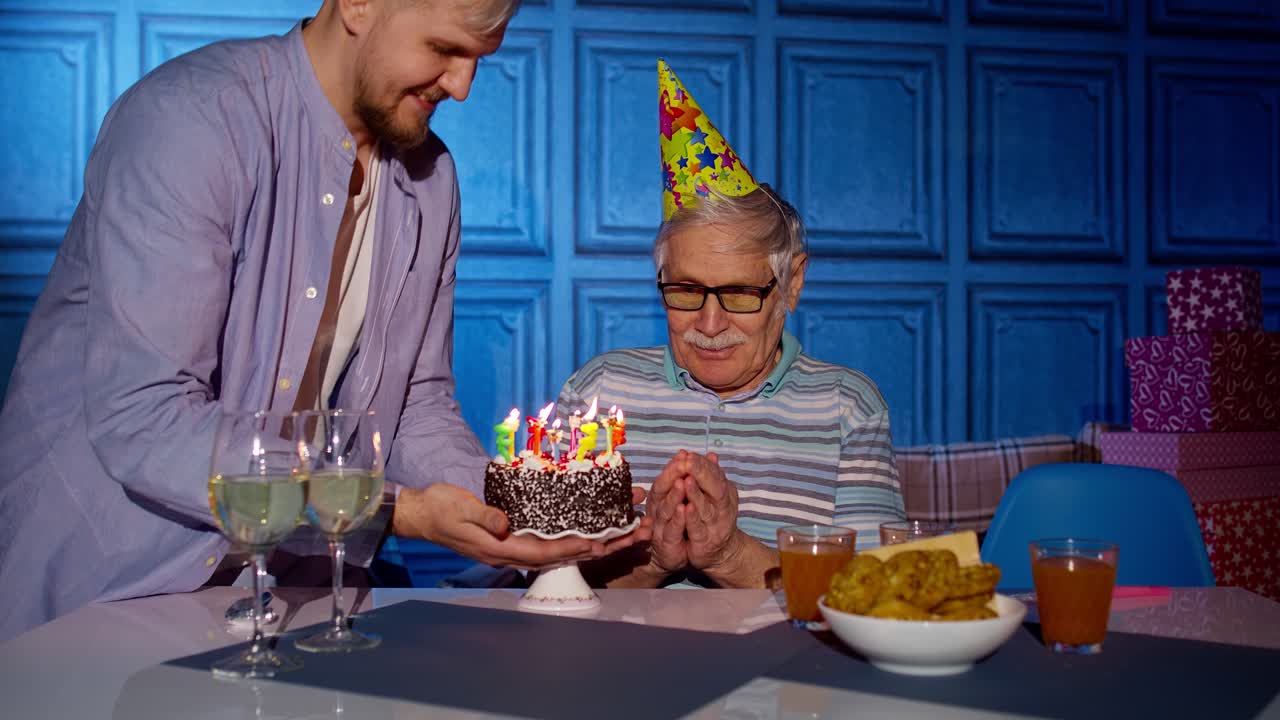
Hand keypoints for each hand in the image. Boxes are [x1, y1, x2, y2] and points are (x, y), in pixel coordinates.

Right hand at [392, 484, 650, 570]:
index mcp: (498, 547)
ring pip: (554, 551)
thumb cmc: (439, 508)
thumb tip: (506, 523)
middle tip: (621, 542)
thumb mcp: (459, 508)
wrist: (421, 513)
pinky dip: (567, 540)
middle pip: (556, 556)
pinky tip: (583, 533)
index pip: (542, 552)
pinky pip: (544, 543)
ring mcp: (509, 547)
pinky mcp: (509, 539)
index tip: (596, 544)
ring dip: (584, 546)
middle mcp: (508, 552)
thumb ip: (483, 516)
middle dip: (590, 550)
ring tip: (615, 539)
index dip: (570, 549)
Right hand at [646, 451, 691, 573]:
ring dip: (674, 495)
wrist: (676, 555)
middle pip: (661, 489)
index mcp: (661, 497)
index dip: (673, 466)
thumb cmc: (678, 523)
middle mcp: (657, 509)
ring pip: (665, 509)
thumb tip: (701, 456)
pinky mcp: (666, 544)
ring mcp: (660, 527)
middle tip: (682, 461)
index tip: (684, 454)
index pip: (665, 478)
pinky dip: (678, 520)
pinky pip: (672, 531)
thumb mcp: (685, 500)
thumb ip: (689, 479)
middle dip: (671, 475)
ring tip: (682, 482)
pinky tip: (685, 509)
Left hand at [682, 452, 742, 571]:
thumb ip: (710, 477)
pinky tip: (685, 508)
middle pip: (714, 487)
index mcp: (725, 492)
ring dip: (696, 494)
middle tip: (688, 461)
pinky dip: (692, 518)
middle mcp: (724, 507)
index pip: (715, 474)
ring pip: (705, 507)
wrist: (720, 553)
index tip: (689, 454)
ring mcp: (715, 525)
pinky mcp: (705, 541)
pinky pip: (698, 529)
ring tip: (686, 480)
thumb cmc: (713, 518)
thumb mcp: (713, 496)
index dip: (702, 464)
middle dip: (700, 473)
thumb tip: (711, 455)